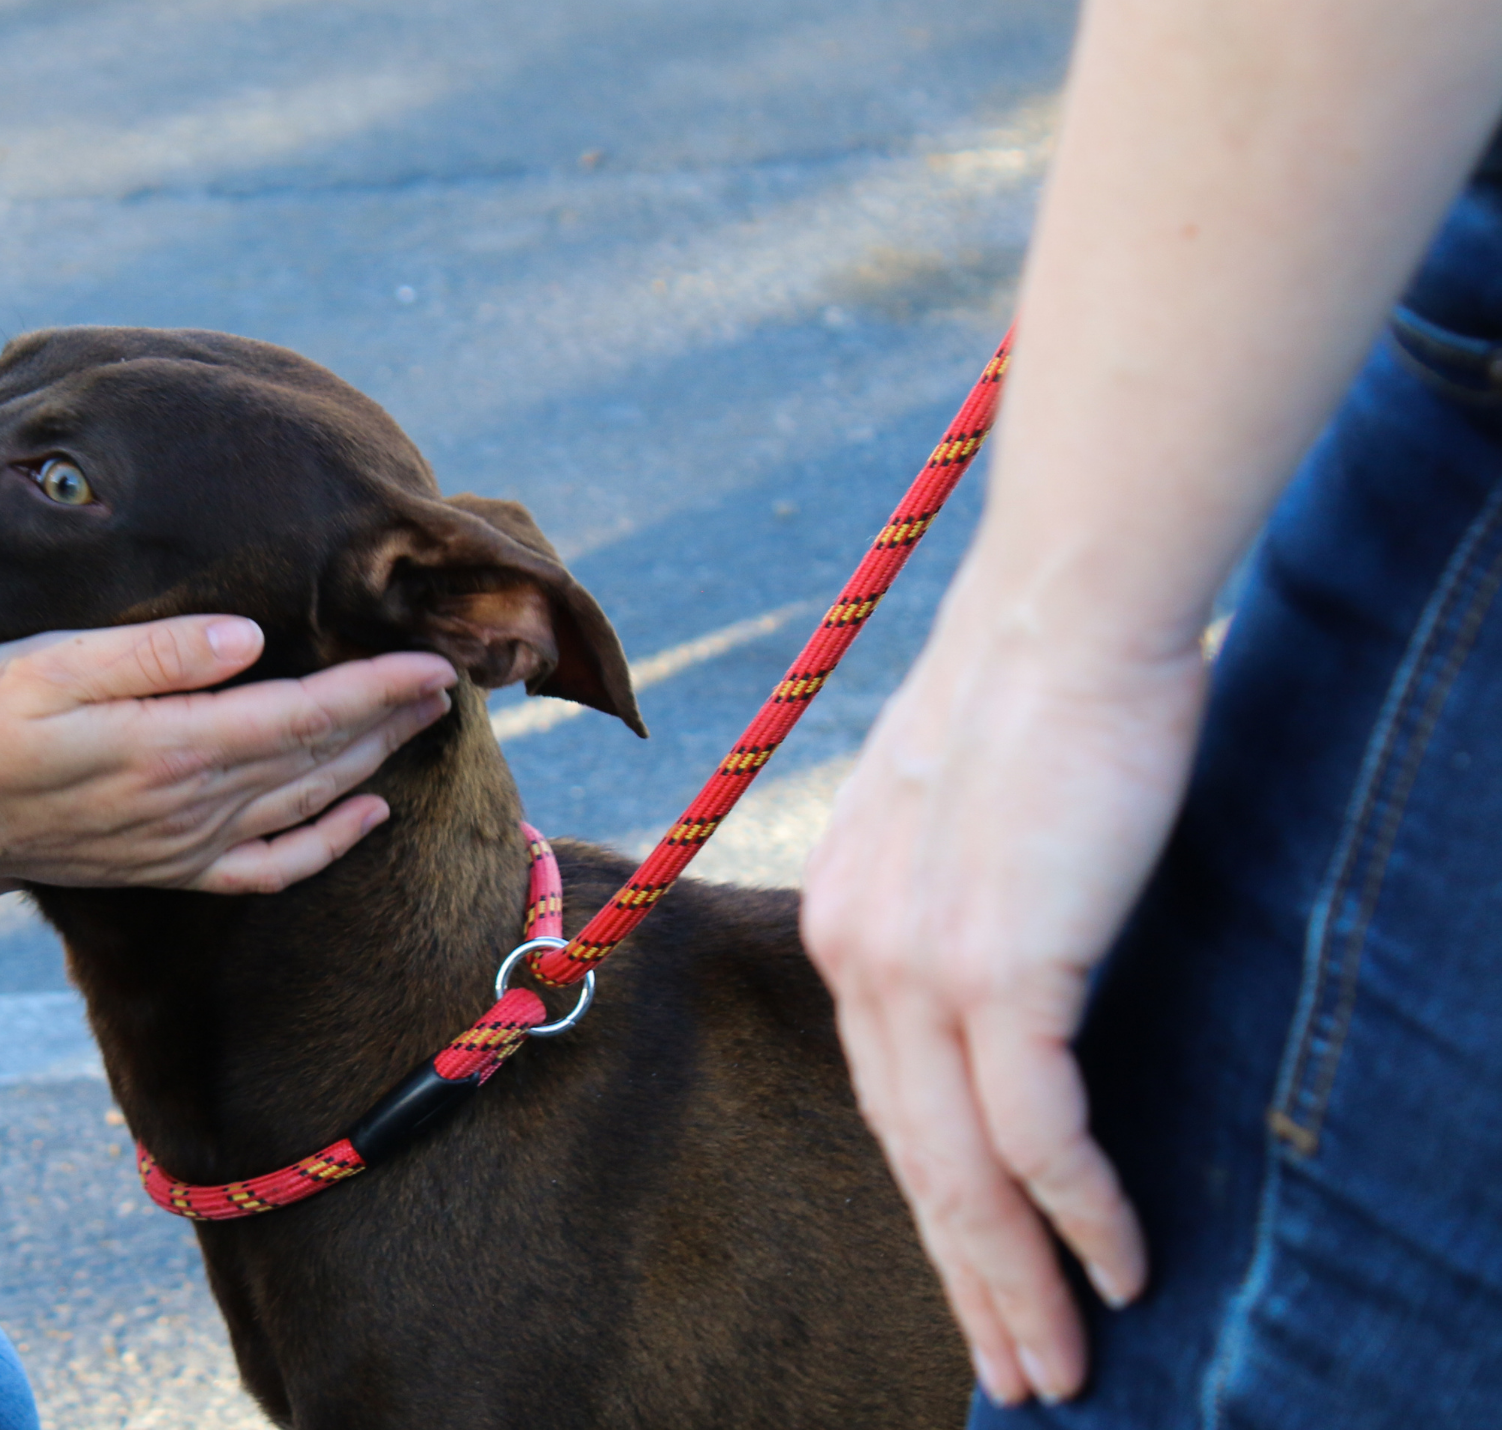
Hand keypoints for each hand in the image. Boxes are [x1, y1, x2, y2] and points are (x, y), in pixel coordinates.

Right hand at [0, 615, 455, 901]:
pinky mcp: (174, 866)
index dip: (374, 687)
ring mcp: (187, 843)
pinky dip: (330, 841)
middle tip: (457, 676)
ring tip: (423, 719)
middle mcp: (193, 802)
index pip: (301, 712)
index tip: (434, 659)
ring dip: (373, 760)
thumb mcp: (43, 663)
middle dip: (392, 716)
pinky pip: (274, 865)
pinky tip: (367, 813)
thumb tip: (248, 638)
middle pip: (320, 755)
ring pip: (309, 801)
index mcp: (170, 745)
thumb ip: (150, 652)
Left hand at [801, 577, 1206, 1406]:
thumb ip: (969, 908)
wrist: (1065, 613)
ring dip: (1019, 1279)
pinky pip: (1036, 1132)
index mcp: (844, 920)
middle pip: (915, 1157)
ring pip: (965, 1170)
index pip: (890, 1100)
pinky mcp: (996, 968)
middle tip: (1022, 1372)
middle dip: (971, 1277)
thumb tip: (1019, 985)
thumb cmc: (1043, 698)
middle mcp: (857, 954)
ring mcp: (916, 966)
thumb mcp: (970, 821)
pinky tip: (1123, 1270)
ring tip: (1062, 1364)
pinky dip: (1080, 1213)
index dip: (936, 1202)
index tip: (978, 1276)